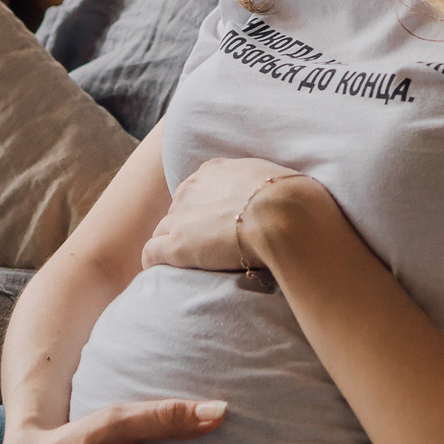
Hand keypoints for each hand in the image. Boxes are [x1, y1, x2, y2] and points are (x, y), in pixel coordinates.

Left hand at [143, 158, 312, 275]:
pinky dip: (153, 262)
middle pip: (178, 209)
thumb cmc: (292, 201)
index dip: (204, 209)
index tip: (216, 224)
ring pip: (162, 230)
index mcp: (215, 171)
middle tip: (206, 248)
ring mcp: (182, 217)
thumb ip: (264, 187)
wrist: (283, 215)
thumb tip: (276, 199)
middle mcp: (192, 188)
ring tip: (185, 265)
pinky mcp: (177, 245)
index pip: (197, 189)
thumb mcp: (277, 181)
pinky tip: (160, 273)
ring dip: (171, 245)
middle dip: (187, 227)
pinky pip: (150, 253)